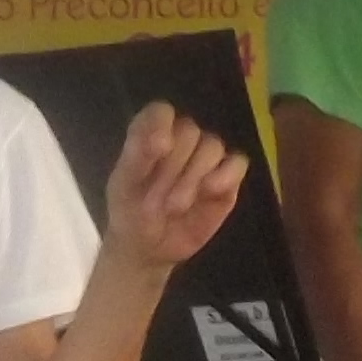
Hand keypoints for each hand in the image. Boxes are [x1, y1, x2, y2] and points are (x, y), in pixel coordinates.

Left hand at [100, 103, 248, 272]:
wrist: (149, 249)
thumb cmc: (131, 212)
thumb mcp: (123, 186)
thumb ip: (138, 155)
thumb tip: (164, 138)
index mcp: (151, 133)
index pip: (161, 111)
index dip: (161, 125)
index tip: (157, 150)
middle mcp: (181, 140)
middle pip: (189, 130)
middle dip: (173, 166)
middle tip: (157, 198)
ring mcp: (206, 158)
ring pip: (213, 145)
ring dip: (194, 176)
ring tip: (176, 206)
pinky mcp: (227, 179)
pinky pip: (237, 163)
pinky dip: (225, 176)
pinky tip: (210, 192)